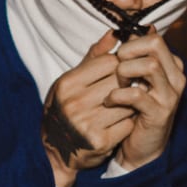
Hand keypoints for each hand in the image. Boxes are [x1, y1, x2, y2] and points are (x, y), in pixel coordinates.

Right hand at [42, 31, 132, 186]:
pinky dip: (129, 122)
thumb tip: (115, 33)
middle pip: (120, 81)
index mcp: (67, 84)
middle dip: (128, 84)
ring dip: (131, 103)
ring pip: (128, 102)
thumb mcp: (71, 82)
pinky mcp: (100, 142)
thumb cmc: (65, 110)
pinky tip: (121, 123)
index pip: (110, 62)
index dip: (120, 66)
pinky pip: (128, 124)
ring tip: (125, 105)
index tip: (120, 73)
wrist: (54, 152)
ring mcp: (86, 124)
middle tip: (128, 89)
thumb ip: (93, 57)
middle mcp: (74, 103)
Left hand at [104, 26, 185, 169]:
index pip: (153, 38)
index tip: (117, 58)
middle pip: (155, 45)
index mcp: (170, 66)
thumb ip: (123, 56)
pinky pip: (137, 94)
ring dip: (124, 72)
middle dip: (128, 52)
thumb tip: (116, 32)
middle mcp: (175, 77)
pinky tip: (109, 101)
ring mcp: (170, 95)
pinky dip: (118, 95)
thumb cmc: (130, 110)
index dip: (130, 44)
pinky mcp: (160, 113)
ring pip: (150, 65)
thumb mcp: (128, 79)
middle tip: (116, 68)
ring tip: (114, 86)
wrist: (139, 148)